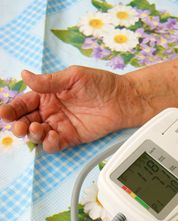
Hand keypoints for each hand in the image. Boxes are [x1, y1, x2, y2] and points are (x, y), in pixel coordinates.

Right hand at [0, 66, 147, 152]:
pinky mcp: (71, 138)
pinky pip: (54, 144)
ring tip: (38, 129)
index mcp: (48, 95)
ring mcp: (60, 125)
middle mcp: (51, 111)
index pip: (24, 103)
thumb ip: (49, 81)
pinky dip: (49, 143)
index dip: (13, 109)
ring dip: (33, 135)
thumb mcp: (73, 77)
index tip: (4, 114)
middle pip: (27, 121)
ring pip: (38, 135)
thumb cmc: (101, 84)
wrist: (122, 100)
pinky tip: (51, 137)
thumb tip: (24, 75)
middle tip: (19, 127)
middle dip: (19, 125)